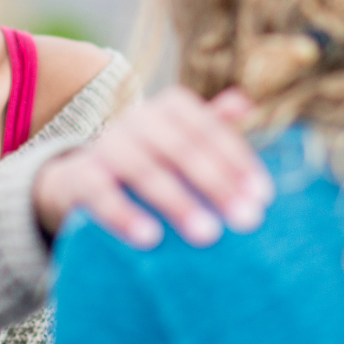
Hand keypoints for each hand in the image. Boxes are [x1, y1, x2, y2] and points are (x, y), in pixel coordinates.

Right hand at [33, 87, 272, 248]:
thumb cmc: (149, 158)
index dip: (237, 161)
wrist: (81, 176)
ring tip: (208, 234)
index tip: (263, 196)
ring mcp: (106, 146)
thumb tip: (247, 105)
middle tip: (247, 220)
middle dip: (217, 184)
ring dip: (177, 202)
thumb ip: (212, 125)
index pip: (208, 130)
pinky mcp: (80, 176)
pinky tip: (150, 239)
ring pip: (144, 170)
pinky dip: (124, 215)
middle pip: (182, 149)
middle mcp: (137, 120)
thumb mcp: (180, 140)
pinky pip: (101, 194)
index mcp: (169, 107)